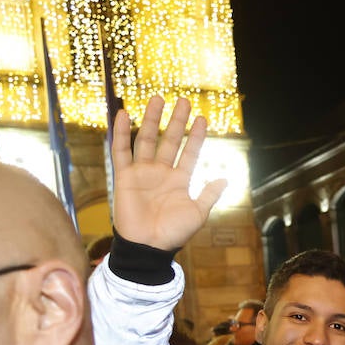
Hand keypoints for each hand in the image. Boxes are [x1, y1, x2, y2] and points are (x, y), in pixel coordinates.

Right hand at [110, 96, 227, 250]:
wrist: (148, 246)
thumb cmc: (173, 233)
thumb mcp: (197, 213)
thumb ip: (209, 195)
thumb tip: (224, 179)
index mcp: (179, 180)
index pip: (189, 152)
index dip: (196, 136)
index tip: (202, 119)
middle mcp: (161, 173)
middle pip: (169, 140)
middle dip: (176, 121)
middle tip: (184, 100)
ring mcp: (142, 173)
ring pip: (147, 140)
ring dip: (152, 119)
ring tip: (158, 98)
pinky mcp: (124, 176)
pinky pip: (121, 150)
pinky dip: (121, 132)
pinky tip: (124, 114)